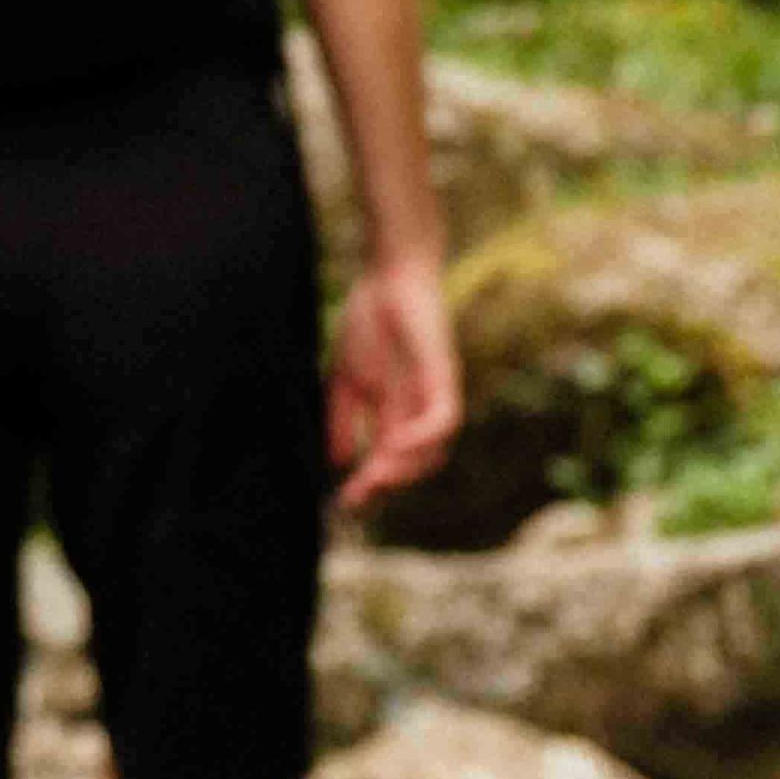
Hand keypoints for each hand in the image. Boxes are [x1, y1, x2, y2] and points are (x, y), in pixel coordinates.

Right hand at [330, 247, 460, 518]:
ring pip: (435, 452)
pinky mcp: (444, 377)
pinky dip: (423, 439)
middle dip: (385, 487)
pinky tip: (393, 447)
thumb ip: (341, 419)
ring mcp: (434, 397)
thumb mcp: (345, 379)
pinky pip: (444, 420)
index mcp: (395, 414)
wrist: (387, 276)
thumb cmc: (367, 322)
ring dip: (405, 471)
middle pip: (413, 466)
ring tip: (375, 478)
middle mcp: (419, 412)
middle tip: (357, 497)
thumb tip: (335, 462)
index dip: (369, 486)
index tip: (343, 502)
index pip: (387, 462)